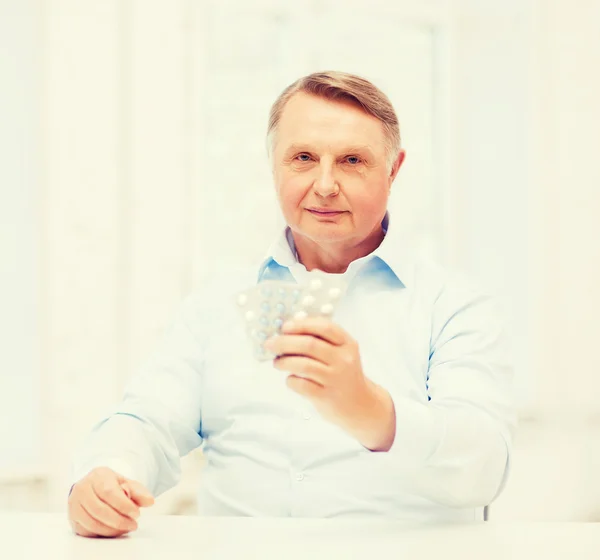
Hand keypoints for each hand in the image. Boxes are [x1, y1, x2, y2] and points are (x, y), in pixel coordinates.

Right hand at [68, 466, 153, 537]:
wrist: (93, 487)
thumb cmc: (112, 485)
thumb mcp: (127, 483)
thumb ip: (139, 492)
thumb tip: (150, 501)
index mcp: (98, 475)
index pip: (109, 492)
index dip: (124, 505)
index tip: (137, 514)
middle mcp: (82, 488)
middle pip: (99, 510)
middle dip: (119, 520)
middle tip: (133, 524)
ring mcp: (74, 504)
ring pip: (92, 522)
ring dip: (111, 529)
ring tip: (126, 528)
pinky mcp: (72, 518)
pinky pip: (87, 531)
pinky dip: (102, 534)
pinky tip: (114, 531)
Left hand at [264, 316, 395, 450]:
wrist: (360, 405)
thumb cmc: (343, 374)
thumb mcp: (341, 353)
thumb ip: (321, 340)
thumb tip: (287, 331)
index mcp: (347, 344)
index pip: (325, 327)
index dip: (302, 325)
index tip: (284, 327)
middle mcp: (344, 360)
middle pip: (309, 345)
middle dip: (284, 342)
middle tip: (270, 344)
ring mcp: (336, 379)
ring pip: (303, 365)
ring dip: (284, 361)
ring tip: (277, 362)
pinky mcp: (327, 396)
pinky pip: (302, 385)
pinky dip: (291, 380)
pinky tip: (291, 379)